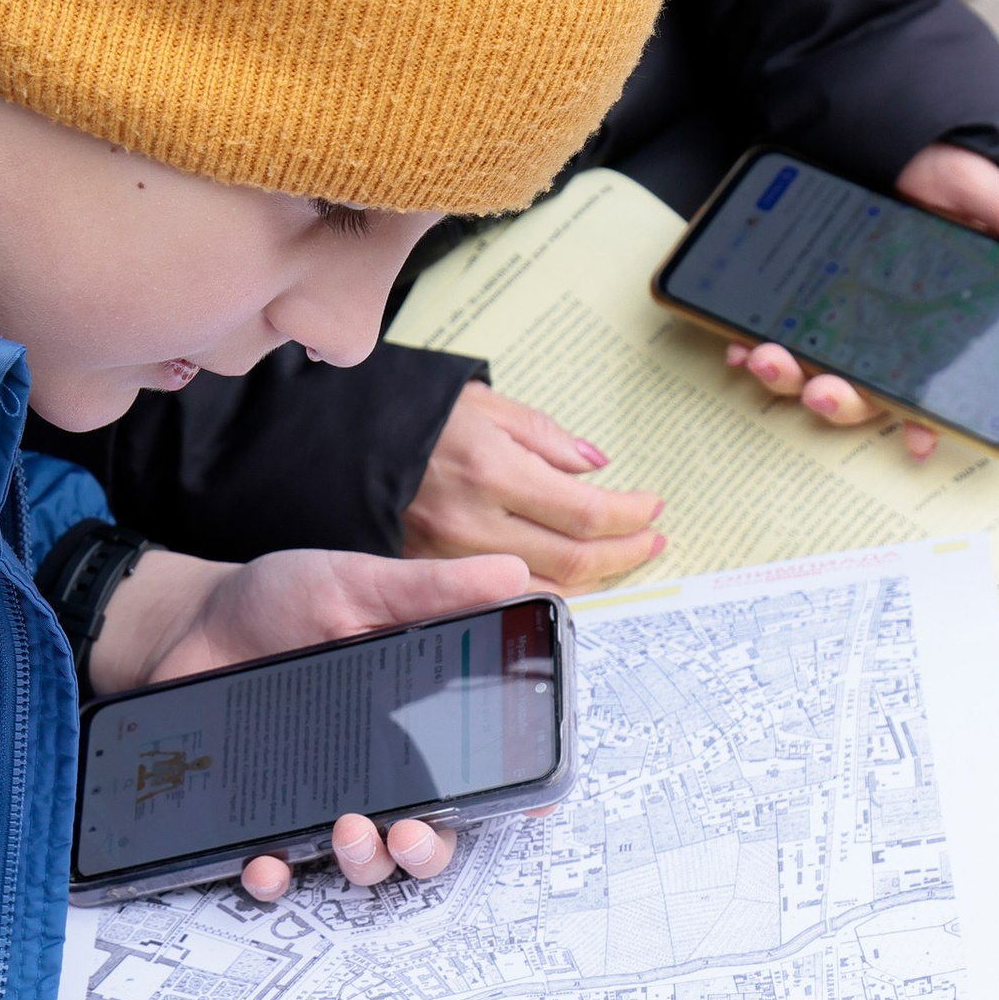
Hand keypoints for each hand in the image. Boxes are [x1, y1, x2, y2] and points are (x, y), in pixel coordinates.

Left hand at [88, 541, 531, 901]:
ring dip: (365, 864)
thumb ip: (430, 590)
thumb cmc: (281, 600)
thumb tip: (515, 574)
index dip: (510, 797)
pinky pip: (275, 867)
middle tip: (409, 832)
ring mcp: (317, 798)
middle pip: (426, 837)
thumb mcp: (356, 584)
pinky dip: (274, 877)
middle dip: (427, 850)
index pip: (477, 773)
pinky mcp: (257, 815)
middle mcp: (375, 770)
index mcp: (415, 722)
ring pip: (361, 862)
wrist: (187, 619)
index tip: (526, 807)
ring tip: (348, 832)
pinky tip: (266, 864)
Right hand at [401, 381, 665, 589]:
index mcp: (493, 472)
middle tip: (651, 539)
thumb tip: (594, 467)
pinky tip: (571, 574)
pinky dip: (549, 588)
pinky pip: (506, 594)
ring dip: (596, 577)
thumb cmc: (416, 417)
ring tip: (621, 557)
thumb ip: (546, 437)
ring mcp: (453, 557)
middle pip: (575, 557)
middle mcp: (474, 523)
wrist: (347, 444)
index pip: (585, 511)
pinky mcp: (436, 574)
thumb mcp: (485, 405)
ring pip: (547, 586)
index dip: (629, 515)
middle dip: (625, 551)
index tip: (650, 508)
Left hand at [725, 143, 998, 463]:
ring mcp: (835, 315)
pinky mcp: (792, 298)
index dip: (927, 419)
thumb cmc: (928, 154)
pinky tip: (738, 345)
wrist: (861, 113)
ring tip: (769, 359)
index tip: (915, 444)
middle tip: (825, 390)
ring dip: (790, 378)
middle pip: (866, 390)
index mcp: (935, 318)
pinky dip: (752, 348)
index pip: (936, 383)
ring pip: (813, 372)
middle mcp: (885, 327)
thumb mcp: (971, 179)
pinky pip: (771, 338)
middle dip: (842, 401)